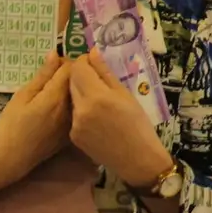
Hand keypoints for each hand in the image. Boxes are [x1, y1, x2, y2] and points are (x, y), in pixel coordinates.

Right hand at [0, 54, 71, 178]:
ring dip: (72, 88)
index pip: (72, 69)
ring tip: (54, 89)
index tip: (52, 64)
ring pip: (80, 96)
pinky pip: (77, 110)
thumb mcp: (22, 96)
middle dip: (70, 73)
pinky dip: (72, 103)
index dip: (64, 61)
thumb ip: (42, 75)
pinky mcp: (72, 132)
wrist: (12, 160)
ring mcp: (74, 122)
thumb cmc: (11, 125)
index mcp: (57, 96)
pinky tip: (57, 106)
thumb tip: (55, 54)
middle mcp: (71, 108)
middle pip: (79, 82)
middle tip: (52, 75)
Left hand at [67, 50, 173, 190]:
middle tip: (98, 80)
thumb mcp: (126, 95)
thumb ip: (106, 73)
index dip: (85, 61)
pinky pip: (74, 115)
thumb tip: (93, 52)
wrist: (137, 160)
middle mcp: (81, 109)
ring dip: (82, 94)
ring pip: (72, 98)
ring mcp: (74, 124)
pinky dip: (82, 111)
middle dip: (82, 77)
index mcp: (96, 95)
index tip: (94, 63)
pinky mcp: (73, 136)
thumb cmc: (138, 124)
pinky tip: (97, 118)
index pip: (79, 68)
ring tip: (100, 100)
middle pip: (72, 82)